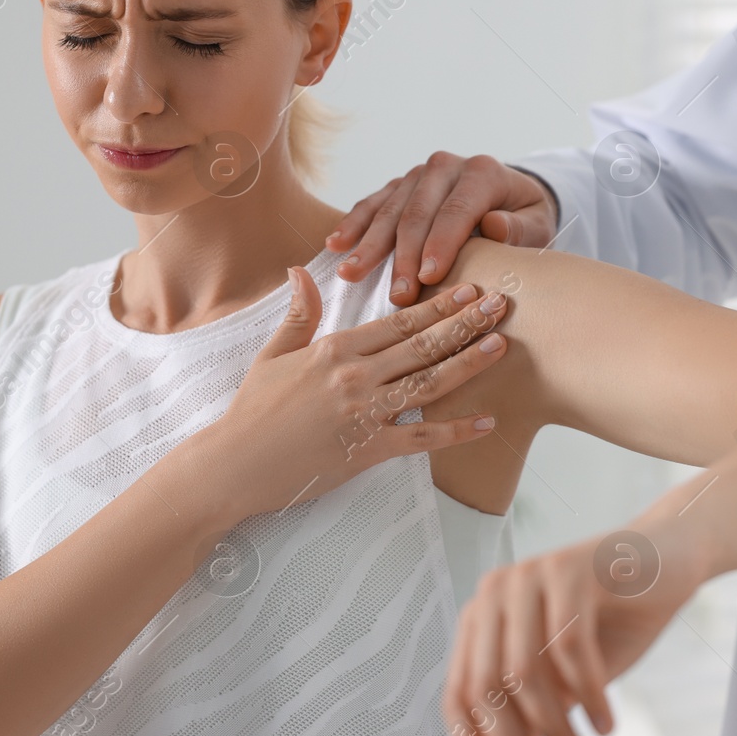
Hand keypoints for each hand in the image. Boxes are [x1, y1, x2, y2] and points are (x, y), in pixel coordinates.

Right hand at [195, 265, 510, 520]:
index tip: (469, 288)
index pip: (398, 320)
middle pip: (422, 344)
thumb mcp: (272, 355)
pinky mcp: (368, 450)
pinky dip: (456, 430)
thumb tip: (300, 270)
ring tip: (501, 346)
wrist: (233, 465)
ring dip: (468, 363)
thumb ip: (297, 314)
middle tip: (502, 304)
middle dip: (465, 323)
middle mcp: (354, 376)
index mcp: (334, 349)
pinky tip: (487, 421)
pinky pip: (421, 437)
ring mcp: (364, 413)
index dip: (438, 304)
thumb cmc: (252, 411)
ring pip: (429, 383)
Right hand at [325, 152, 559, 304]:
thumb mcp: (537, 226)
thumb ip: (519, 229)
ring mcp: (419, 174)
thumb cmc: (525, 221)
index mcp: (483, 173)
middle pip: (418, 212)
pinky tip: (336, 244)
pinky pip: (373, 203)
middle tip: (397, 295)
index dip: (441, 243)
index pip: (458, 210)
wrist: (512, 198)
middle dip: (404, 256)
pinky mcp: (400, 185)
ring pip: (390, 209)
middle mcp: (447, 167)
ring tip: (350, 273)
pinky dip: (354, 223)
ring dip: (369, 244)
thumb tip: (494, 225)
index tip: (428, 278)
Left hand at [441, 531, 694, 735]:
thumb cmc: (609, 622)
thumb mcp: (562, 679)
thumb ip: (530, 714)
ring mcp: (528, 577)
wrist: (666, 561)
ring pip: (525, 675)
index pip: (458, 695)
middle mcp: (493, 594)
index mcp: (480, 619)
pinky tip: (606, 726)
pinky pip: (570, 649)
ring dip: (556, 735)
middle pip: (486, 690)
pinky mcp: (568, 569)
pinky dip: (589, 696)